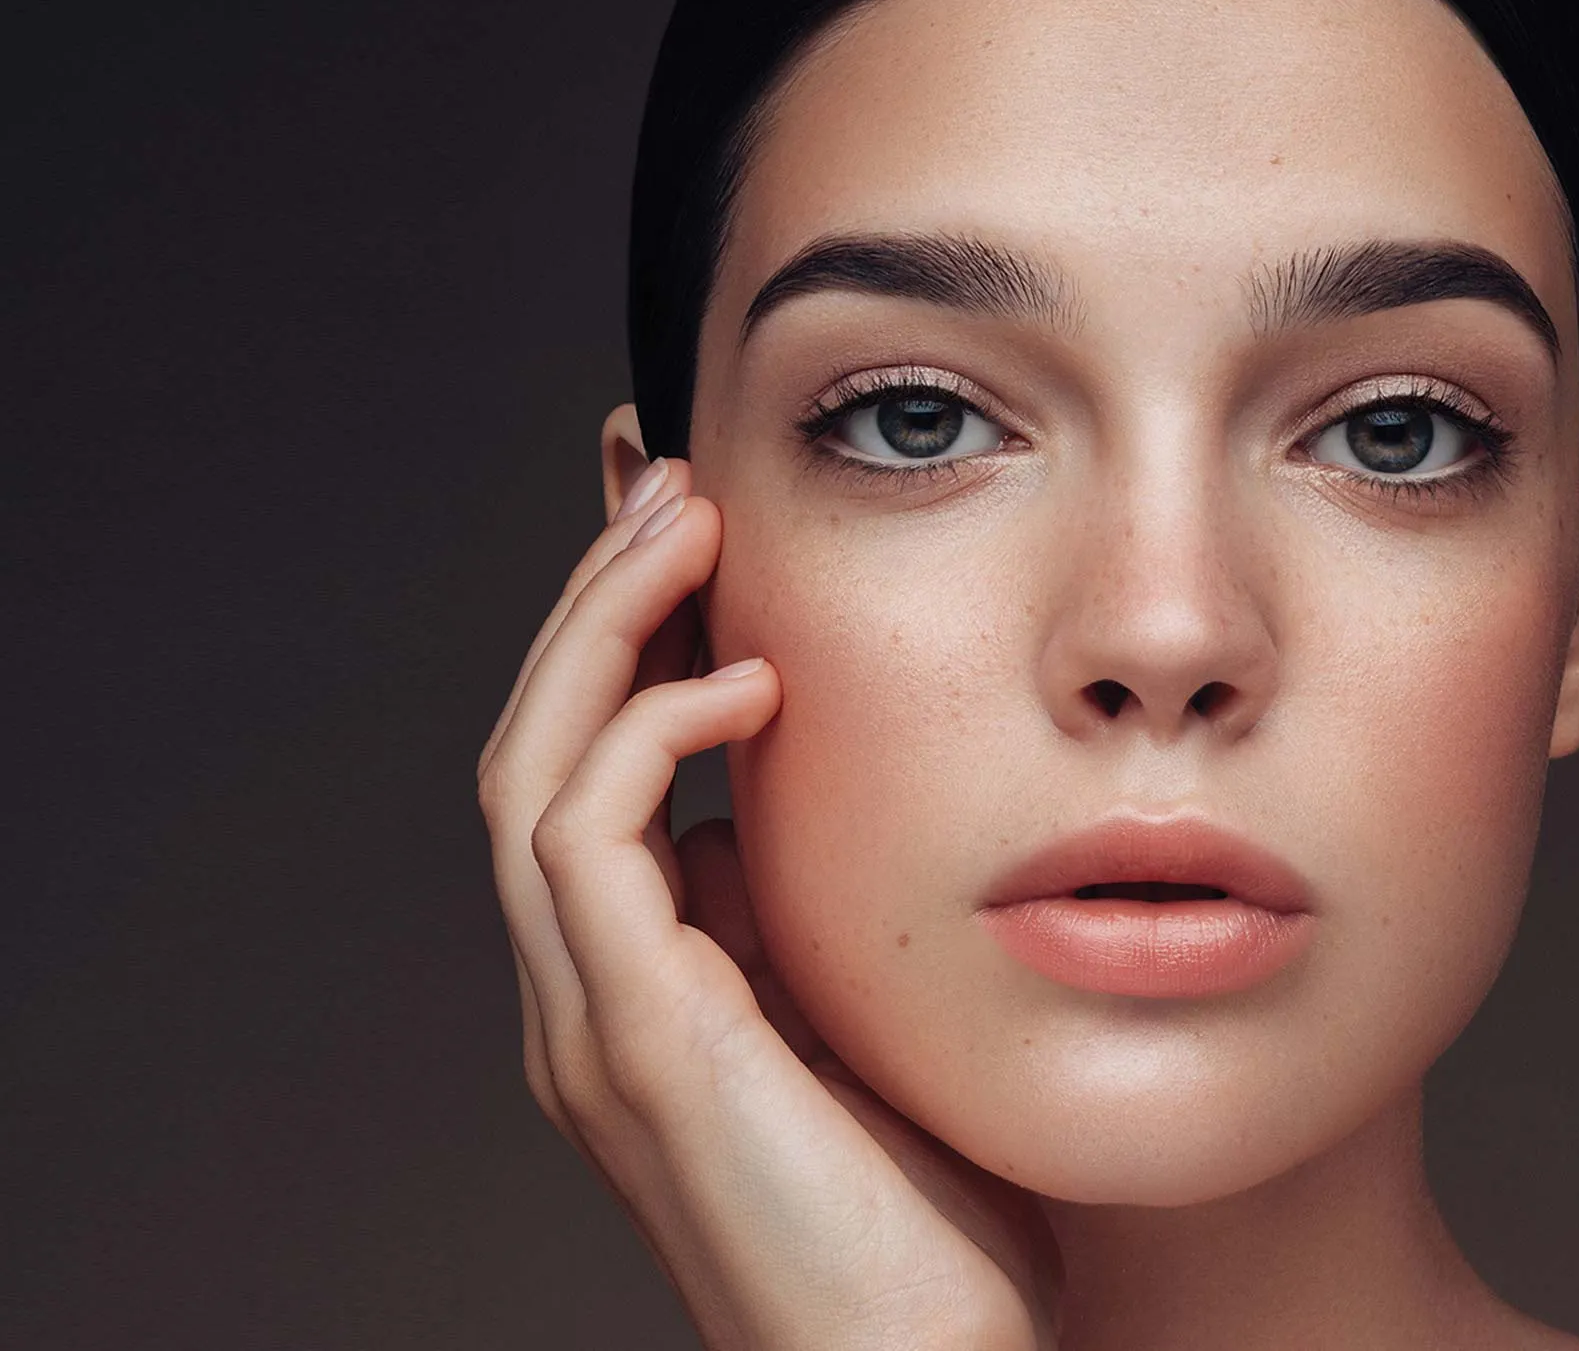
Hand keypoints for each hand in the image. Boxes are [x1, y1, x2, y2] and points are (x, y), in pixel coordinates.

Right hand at [475, 458, 1061, 1350]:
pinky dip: (641, 737)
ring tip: (680, 517)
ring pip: (529, 773)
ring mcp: (593, 1024)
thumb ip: (828, 913)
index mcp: (650, 983)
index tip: (692, 519)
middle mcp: (593, 995)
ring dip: (597, 630)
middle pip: (538, 746)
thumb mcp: (877, 1014)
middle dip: (596, 599)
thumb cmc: (937, 1216)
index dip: (628, 635)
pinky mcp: (633, 1047)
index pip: (598, 767)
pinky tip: (747, 685)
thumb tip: (833, 785)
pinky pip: (584, 846)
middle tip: (665, 474)